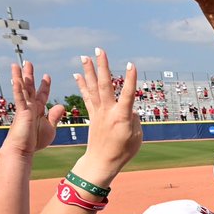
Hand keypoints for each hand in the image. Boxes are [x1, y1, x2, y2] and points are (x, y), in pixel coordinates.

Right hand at [5, 62, 63, 156]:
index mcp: (38, 111)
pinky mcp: (21, 112)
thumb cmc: (34, 141)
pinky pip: (19, 98)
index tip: (47, 76)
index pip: (41, 95)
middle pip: (30, 88)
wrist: (22, 150)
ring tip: (17, 64)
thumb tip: (60, 105)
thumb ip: (54, 116)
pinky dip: (17, 88)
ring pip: (22, 89)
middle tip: (28, 62)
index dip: (44, 85)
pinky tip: (16, 79)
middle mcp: (30, 107)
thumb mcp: (50, 127)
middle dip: (30, 75)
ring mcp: (24, 108)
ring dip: (20, 76)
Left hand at [73, 50, 140, 184]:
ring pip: (93, 88)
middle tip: (99, 51)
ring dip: (89, 71)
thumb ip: (133, 118)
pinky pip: (86, 97)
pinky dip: (82, 85)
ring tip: (85, 57)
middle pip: (104, 85)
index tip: (131, 64)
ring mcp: (99, 112)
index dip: (130, 80)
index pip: (127, 95)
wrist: (102, 162)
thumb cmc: (123, 151)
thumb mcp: (136, 136)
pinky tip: (78, 74)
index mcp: (121, 117)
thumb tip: (128, 108)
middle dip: (102, 67)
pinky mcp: (93, 115)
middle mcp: (108, 112)